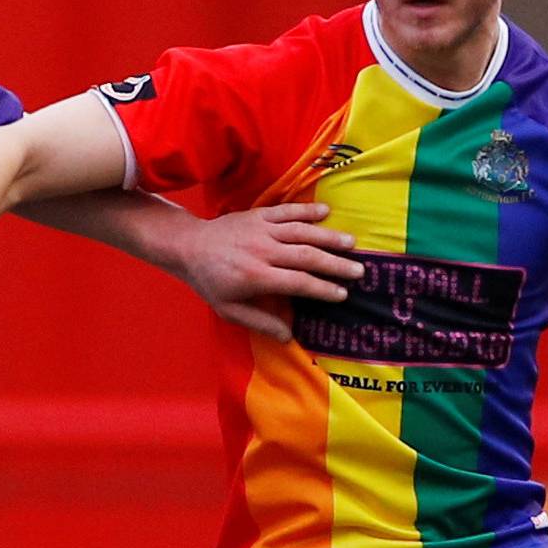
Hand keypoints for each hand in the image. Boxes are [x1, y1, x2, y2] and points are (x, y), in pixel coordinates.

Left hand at [180, 203, 363, 341]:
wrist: (189, 246)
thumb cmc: (210, 281)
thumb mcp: (230, 310)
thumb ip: (260, 322)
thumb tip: (288, 337)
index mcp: (256, 276)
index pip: (297, 282)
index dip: (322, 289)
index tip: (342, 295)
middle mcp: (262, 250)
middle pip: (306, 256)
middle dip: (335, 264)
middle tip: (358, 271)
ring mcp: (261, 229)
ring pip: (301, 231)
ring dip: (328, 236)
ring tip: (352, 243)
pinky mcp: (259, 214)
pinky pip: (287, 210)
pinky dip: (307, 210)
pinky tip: (326, 212)